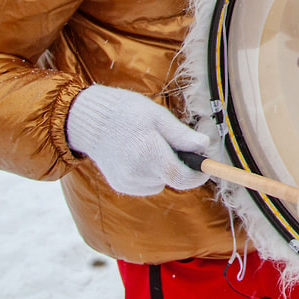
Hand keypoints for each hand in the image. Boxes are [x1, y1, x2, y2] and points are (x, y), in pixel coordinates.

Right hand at [65, 84, 209, 195]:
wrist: (92, 121)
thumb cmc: (127, 112)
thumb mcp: (158, 116)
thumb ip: (182, 135)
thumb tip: (205, 147)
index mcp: (148, 154)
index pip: (181, 177)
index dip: (198, 175)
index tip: (206, 166)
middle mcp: (136, 173)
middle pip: (173, 179)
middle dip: (182, 166)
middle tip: (176, 145)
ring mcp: (127, 182)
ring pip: (161, 181)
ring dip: (164, 168)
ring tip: (151, 145)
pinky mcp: (121, 185)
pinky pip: (147, 183)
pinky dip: (151, 172)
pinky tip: (139, 154)